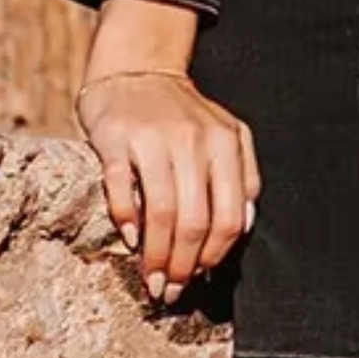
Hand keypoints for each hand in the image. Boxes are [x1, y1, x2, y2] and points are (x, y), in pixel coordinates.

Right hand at [75, 3, 260, 305]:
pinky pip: (121, 187)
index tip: (201, 276)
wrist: (136, 69)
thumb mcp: (227, 140)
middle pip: (195, 221)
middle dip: (184, 264)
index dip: (215, 255)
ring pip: (162, 211)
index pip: (229, 217)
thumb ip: (243, 180)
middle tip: (172, 289)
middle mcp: (193, 141)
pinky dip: (126, 219)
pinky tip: (131, 239)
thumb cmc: (185, 118)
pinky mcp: (115, 136)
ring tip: (152, 278)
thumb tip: (241, 229)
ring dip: (156, 253)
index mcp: (227, 146)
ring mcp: (153, 137)